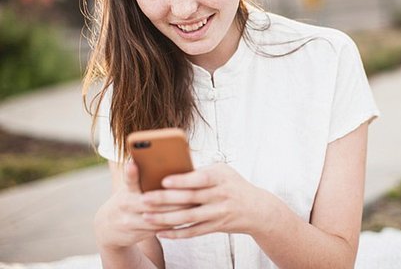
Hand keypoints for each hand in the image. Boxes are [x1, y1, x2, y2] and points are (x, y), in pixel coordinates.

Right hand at [94, 161, 184, 248]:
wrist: (107, 228)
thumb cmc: (127, 200)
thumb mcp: (129, 189)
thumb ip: (141, 180)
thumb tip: (166, 164)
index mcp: (125, 191)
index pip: (129, 180)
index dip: (131, 172)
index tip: (132, 163)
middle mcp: (126, 206)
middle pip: (153, 200)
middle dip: (173, 195)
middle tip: (191, 189)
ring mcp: (130, 222)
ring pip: (158, 216)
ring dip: (177, 211)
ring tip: (195, 203)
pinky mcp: (137, 234)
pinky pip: (160, 228)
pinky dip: (174, 222)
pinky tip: (188, 216)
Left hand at [140, 163, 275, 238]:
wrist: (256, 209)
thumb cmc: (234, 185)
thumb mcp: (223, 171)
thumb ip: (202, 171)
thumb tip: (174, 167)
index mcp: (220, 178)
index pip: (199, 179)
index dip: (182, 180)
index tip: (164, 180)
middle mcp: (220, 196)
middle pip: (189, 199)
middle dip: (164, 199)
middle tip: (144, 199)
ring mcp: (218, 213)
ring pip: (188, 217)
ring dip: (165, 218)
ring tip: (146, 216)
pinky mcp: (215, 227)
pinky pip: (193, 232)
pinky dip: (176, 234)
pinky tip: (160, 232)